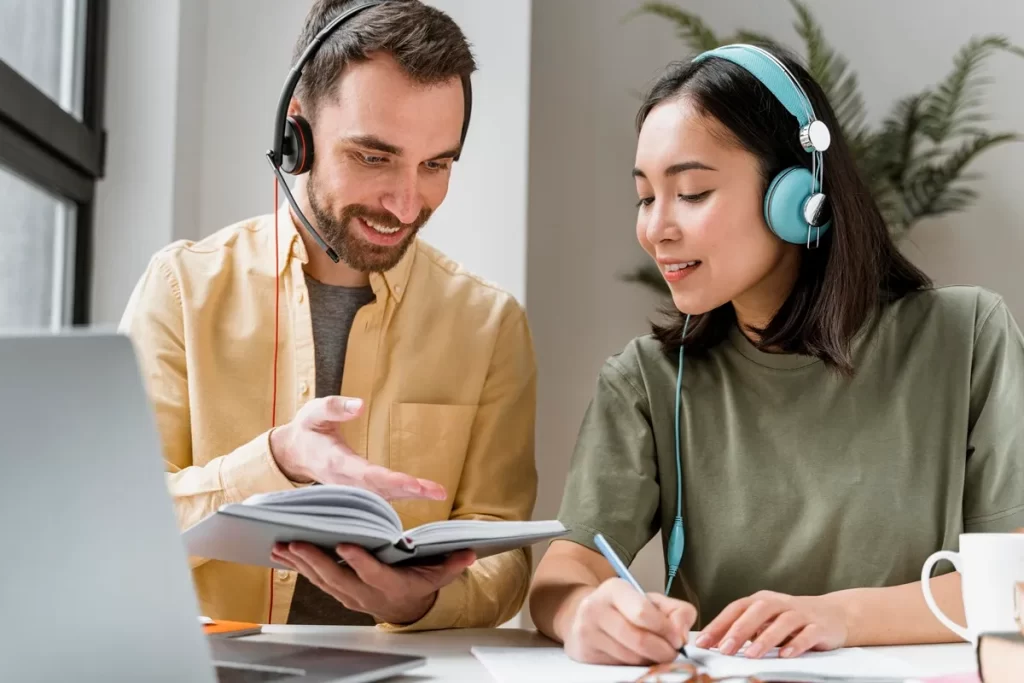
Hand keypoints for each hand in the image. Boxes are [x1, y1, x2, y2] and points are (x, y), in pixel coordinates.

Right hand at [270, 395, 445, 499]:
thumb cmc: (307, 429)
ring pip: (382, 497)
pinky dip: (400, 497)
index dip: (390, 481)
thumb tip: (360, 405)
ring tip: (436, 492)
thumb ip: (335, 407)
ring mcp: (349, 489)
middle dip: (408, 491)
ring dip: (410, 496)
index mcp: (334, 461)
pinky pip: (379, 497)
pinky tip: (422, 494)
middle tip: (436, 491)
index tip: (413, 483)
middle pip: (379, 491)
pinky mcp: (355, 490)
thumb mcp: (314, 412)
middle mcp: (343, 480)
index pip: (366, 474)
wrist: (293, 453)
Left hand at [272, 542, 475, 624]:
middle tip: (297, 542)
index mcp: (390, 585)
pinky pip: (315, 580)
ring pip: (321, 580)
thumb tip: (469, 553)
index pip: (372, 574)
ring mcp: (349, 595)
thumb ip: (452, 563)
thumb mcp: (439, 575)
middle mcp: (366, 593)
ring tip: (282, 545)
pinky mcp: (338, 592)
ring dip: (300, 563)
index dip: (358, 561)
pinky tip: (283, 553)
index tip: (345, 545)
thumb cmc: (420, 585)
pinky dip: (298, 567)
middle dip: (315, 560)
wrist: (407, 609)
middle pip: (337, 578)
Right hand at [563, 578, 696, 665]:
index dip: (666, 630)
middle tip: (672, 653)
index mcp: (614, 589)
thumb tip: (682, 635)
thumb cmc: (625, 608)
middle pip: (638, 640)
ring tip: (654, 654)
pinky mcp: (584, 654)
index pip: (643, 613)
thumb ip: (678, 612)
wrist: (586, 616)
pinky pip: (619, 668)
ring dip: (650, 661)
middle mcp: (595, 608)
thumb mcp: (653, 601)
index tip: (678, 640)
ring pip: (631, 658)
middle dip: (663, 651)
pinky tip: (636, 657)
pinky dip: (635, 667)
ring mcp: (587, 632)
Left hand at [694, 590, 848, 658]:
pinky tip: (785, 655)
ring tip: (751, 655)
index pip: (736, 608)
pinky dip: (796, 644)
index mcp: (762, 600)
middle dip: (738, 631)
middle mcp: (779, 603)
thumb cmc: (792, 620)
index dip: (719, 624)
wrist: (834, 614)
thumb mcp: (766, 621)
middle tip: (724, 650)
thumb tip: (717, 644)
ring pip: (782, 622)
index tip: (703, 642)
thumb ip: (747, 630)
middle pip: (756, 611)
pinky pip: (807, 634)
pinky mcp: (819, 626)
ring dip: (765, 639)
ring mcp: (800, 613)